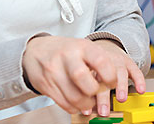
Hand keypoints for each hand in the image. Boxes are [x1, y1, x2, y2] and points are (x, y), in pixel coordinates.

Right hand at [21, 36, 144, 115]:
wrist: (36, 51)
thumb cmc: (66, 50)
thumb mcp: (83, 47)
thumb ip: (99, 61)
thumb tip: (116, 83)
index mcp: (82, 46)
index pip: (100, 60)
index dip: (110, 76)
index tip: (112, 82)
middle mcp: (67, 57)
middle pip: (82, 78)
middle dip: (94, 91)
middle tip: (98, 93)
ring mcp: (54, 71)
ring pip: (73, 95)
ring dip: (85, 104)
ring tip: (89, 102)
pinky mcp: (46, 85)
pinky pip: (63, 103)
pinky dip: (74, 108)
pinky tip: (78, 104)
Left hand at [92, 39, 145, 115]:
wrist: (106, 47)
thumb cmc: (94, 65)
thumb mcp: (86, 74)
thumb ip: (86, 91)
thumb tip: (85, 111)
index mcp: (88, 65)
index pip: (87, 79)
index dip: (87, 94)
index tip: (87, 109)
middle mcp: (102, 62)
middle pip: (103, 77)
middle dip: (103, 96)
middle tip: (103, 110)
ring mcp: (116, 61)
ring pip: (119, 72)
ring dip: (121, 86)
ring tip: (121, 99)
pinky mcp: (128, 62)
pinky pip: (135, 70)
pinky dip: (139, 80)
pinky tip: (140, 90)